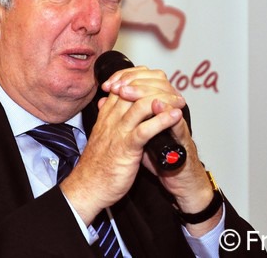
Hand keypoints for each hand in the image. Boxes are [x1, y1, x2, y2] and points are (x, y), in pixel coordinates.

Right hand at [60, 66, 184, 223]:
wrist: (88, 187)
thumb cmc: (97, 164)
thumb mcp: (101, 134)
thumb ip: (107, 118)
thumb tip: (107, 102)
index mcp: (107, 115)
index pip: (125, 85)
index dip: (144, 80)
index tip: (161, 84)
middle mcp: (112, 119)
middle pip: (134, 90)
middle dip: (157, 87)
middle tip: (176, 92)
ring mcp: (118, 132)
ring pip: (141, 105)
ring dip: (164, 101)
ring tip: (179, 102)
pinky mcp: (126, 148)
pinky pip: (145, 129)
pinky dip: (162, 121)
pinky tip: (174, 117)